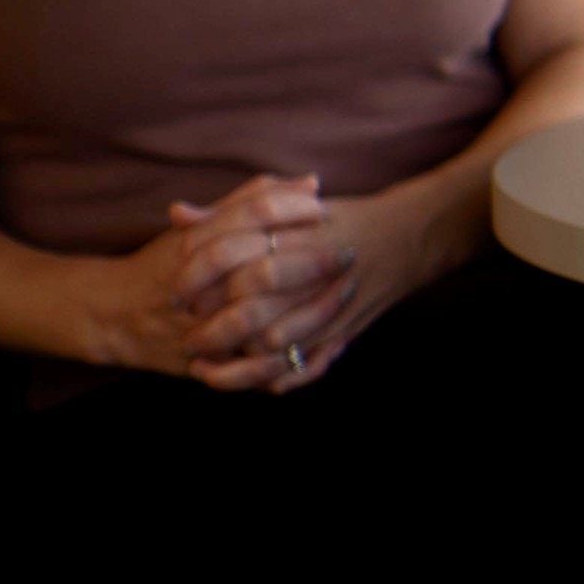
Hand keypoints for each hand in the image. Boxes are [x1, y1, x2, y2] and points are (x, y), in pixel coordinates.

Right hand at [91, 176, 352, 387]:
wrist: (113, 317)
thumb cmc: (165, 264)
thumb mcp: (201, 228)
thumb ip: (251, 201)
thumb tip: (312, 182)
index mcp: (195, 247)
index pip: (250, 217)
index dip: (292, 209)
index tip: (326, 208)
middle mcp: (199, 287)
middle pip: (263, 268)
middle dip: (311, 261)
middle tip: (350, 250)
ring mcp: (203, 327)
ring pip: (264, 322)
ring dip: (311, 310)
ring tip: (347, 293)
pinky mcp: (209, 361)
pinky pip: (256, 366)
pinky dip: (292, 357)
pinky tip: (327, 345)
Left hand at [185, 186, 429, 390]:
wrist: (411, 234)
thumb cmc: (341, 218)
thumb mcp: (288, 204)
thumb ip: (232, 209)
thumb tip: (176, 215)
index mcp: (294, 230)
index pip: (227, 255)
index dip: (193, 277)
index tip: (171, 290)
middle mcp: (312, 267)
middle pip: (246, 306)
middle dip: (208, 327)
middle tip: (184, 334)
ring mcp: (331, 303)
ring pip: (270, 344)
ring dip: (231, 361)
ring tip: (201, 365)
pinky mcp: (346, 330)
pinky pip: (302, 364)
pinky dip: (269, 377)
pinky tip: (243, 380)